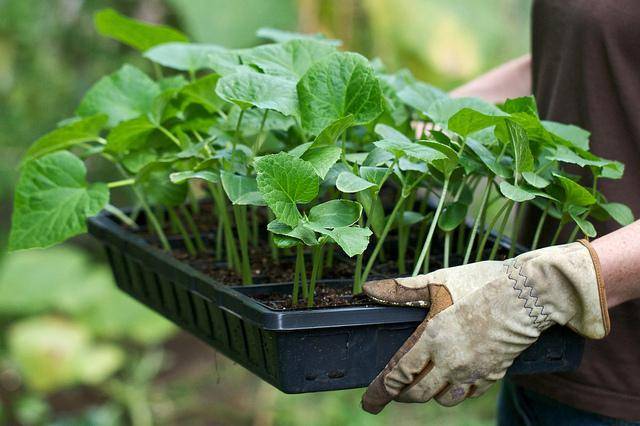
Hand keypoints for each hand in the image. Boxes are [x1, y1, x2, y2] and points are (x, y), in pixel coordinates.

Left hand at [361, 240, 608, 413]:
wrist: (528, 293)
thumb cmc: (481, 282)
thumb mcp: (437, 281)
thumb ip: (402, 290)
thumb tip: (369, 289)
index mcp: (433, 338)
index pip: (399, 374)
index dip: (381, 390)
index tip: (369, 402)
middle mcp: (451, 361)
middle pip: (419, 393)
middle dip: (402, 396)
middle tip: (393, 394)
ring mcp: (474, 370)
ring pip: (445, 398)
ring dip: (430, 394)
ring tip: (423, 385)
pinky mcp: (494, 373)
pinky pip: (470, 393)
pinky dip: (458, 391)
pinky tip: (454, 381)